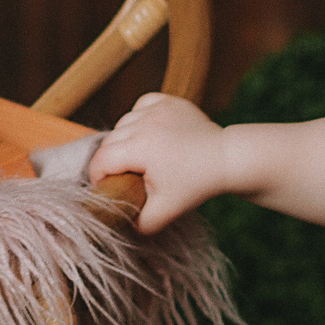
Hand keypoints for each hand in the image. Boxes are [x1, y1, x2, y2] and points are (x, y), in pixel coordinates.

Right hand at [85, 92, 225, 232]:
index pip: (101, 160)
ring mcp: (157, 109)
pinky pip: (140, 107)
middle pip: (108, 142)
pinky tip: (148, 133)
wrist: (227, 159)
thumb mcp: (165, 212)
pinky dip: (139, 119)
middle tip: (125, 177)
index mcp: (140, 148)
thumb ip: (138, 222)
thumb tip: (119, 221)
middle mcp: (145, 123)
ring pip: (122, 123)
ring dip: (124, 140)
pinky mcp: (168, 101)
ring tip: (139, 157)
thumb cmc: (197, 185)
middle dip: (110, 161)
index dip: (98, 177)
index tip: (108, 187)